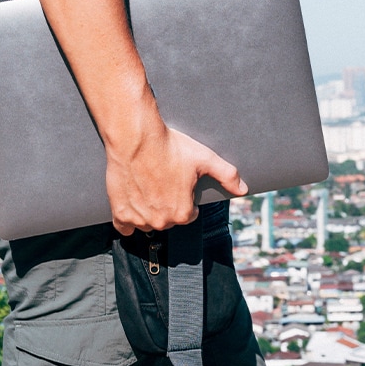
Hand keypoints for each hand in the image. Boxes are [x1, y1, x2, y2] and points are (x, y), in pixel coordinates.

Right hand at [105, 110, 247, 236]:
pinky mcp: (120, 213)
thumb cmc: (171, 147)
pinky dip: (128, 220)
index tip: (180, 184)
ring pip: (148, 223)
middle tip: (164, 182)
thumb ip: (227, 175)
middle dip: (168, 205)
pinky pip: (125, 227)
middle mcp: (161, 221)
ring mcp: (139, 219)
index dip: (186, 198)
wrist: (136, 138)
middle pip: (168, 219)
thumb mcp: (205, 159)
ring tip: (149, 187)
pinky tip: (133, 205)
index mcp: (182, 213)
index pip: (189, 215)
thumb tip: (244, 190)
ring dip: (149, 212)